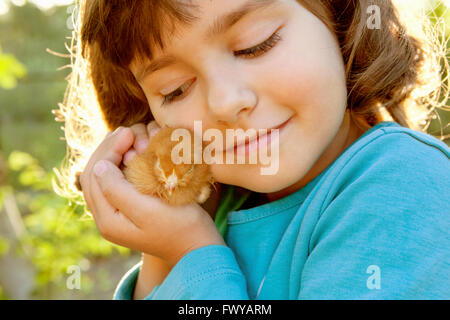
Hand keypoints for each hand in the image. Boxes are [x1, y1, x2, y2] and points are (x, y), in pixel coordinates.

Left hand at [78, 122, 225, 267]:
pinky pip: (116, 179)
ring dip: (114, 153)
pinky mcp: (129, 208)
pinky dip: (122, 162)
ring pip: (104, 175)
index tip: (128, 133)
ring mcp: (118, 213)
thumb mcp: (147, 210)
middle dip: (109, 148)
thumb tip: (99, 166)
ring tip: (130, 137)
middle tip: (127, 131)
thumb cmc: (179, 227)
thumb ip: (118, 190)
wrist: (197, 244)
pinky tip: (133, 151)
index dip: (108, 150)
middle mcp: (107, 217)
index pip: (94, 175)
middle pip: (94, 173)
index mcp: (108, 220)